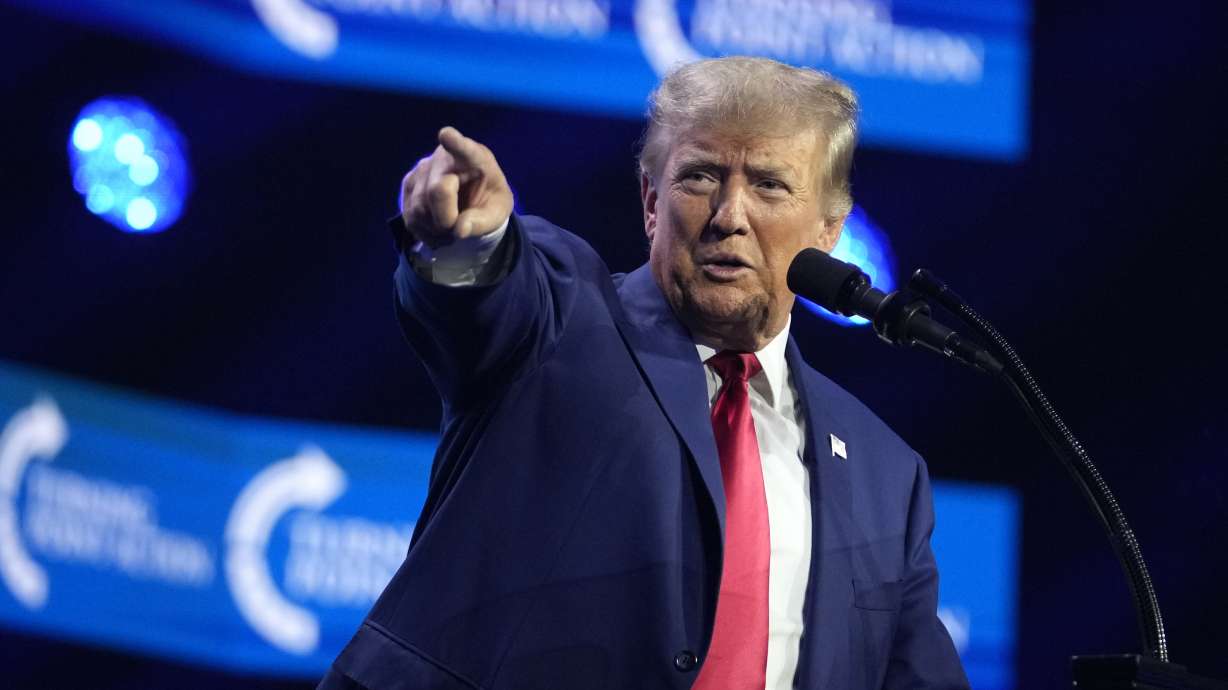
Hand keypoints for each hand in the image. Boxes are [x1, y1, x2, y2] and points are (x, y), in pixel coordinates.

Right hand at [399, 127, 513, 247]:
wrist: (472, 199)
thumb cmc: (488, 201)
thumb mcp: (497, 212)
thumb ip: (483, 221)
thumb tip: (459, 229)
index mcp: (475, 158)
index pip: (464, 149)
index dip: (455, 143)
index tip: (446, 135)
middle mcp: (444, 158)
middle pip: (436, 191)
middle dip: (446, 219)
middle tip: (459, 227)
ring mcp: (421, 169)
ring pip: (419, 207)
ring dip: (435, 228)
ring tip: (450, 226)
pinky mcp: (408, 185)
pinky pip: (410, 216)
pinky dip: (425, 231)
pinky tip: (438, 229)